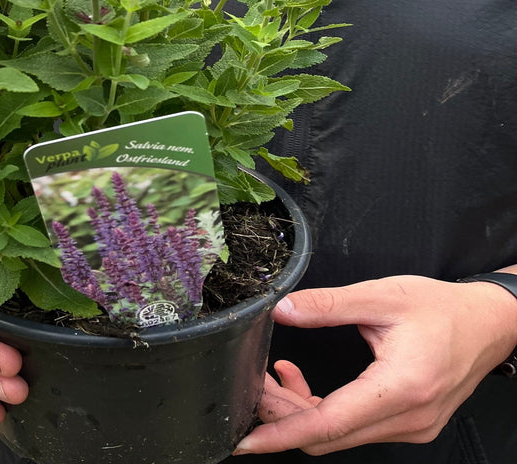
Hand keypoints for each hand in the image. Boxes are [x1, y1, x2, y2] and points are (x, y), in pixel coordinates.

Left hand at [234, 274, 516, 455]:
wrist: (487, 325)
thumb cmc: (441, 309)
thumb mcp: (382, 296)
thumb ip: (328, 303)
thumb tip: (282, 308)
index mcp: (402, 387)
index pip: (330, 422)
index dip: (284, 432)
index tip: (249, 440)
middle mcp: (408, 419)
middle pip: (328, 434)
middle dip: (282, 415)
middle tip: (253, 383)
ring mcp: (410, 428)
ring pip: (338, 434)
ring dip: (299, 411)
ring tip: (272, 377)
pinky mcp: (407, 424)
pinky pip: (354, 428)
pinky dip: (321, 411)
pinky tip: (299, 380)